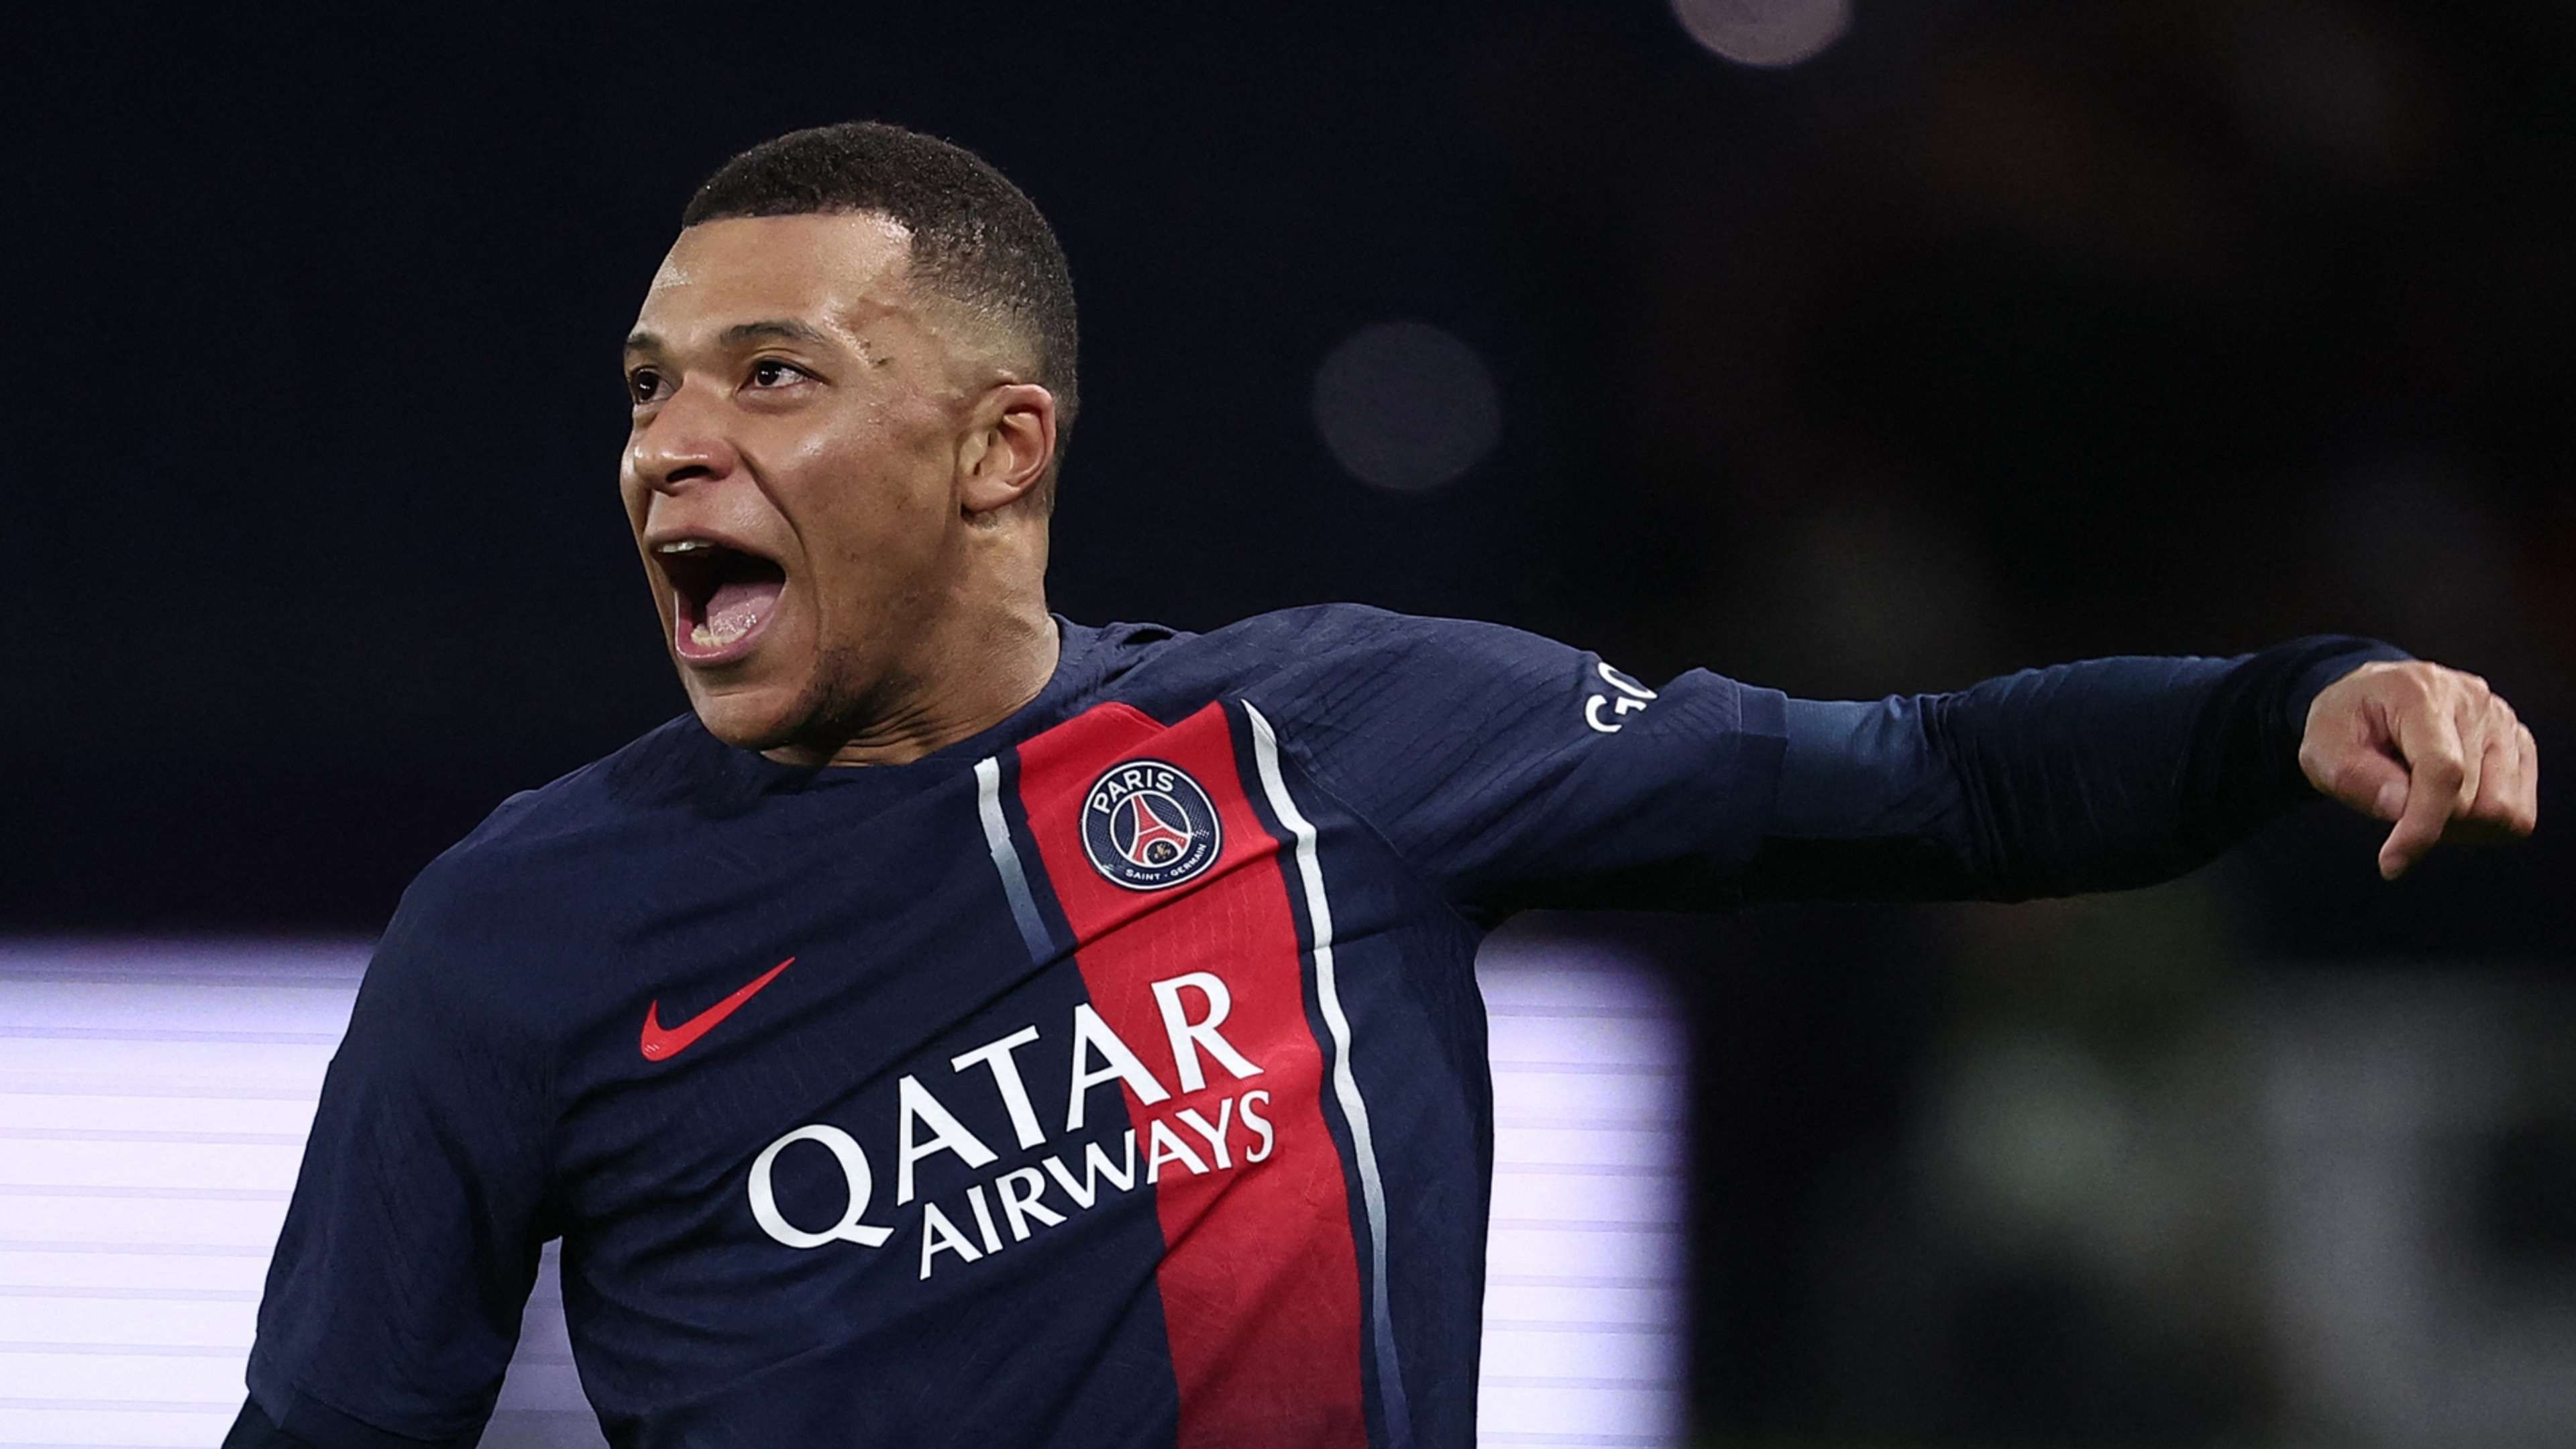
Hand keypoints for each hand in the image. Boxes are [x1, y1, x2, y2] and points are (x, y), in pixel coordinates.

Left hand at [2300, 660, 2538, 879]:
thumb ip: (2354, 778)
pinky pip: (2519, 812)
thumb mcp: (2322, 748)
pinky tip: (2449, 804)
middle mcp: (2473, 700)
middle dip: (2429, 824)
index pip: (2442, 772)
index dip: (2421, 826)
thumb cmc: (2345, 725)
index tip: (2391, 864)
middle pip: (2472, 800)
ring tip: (2421, 804)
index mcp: (2419, 693)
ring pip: (2504, 811)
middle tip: (2394, 807)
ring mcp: (2502, 721)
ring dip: (2460, 828)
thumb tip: (2401, 808)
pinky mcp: (2520, 742)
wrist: (2371, 697)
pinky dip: (2484, 824)